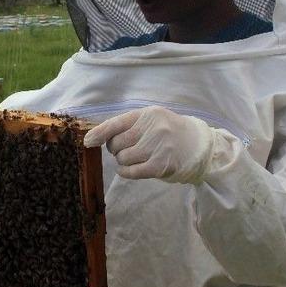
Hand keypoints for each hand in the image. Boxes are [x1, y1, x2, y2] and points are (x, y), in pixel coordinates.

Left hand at [83, 106, 215, 183]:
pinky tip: (128, 169)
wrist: (197, 145)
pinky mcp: (161, 165)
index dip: (99, 133)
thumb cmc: (168, 132)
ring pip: (123, 158)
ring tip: (135, 157)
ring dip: (123, 160)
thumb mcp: (151, 120)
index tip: (88, 141)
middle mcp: (153, 128)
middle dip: (116, 149)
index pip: (116, 123)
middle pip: (116, 144)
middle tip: (127, 149)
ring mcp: (158, 147)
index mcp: (147, 114)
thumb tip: (95, 137)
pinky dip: (125, 172)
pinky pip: (132, 171)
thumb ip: (128, 125)